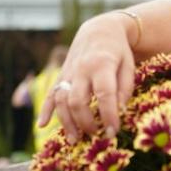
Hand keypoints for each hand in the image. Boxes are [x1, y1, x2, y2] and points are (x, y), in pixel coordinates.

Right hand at [37, 14, 135, 140]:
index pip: (104, 94)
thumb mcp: (129, 66)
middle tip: (96, 136)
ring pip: (61, 99)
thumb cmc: (119, 52)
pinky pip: (50, 93)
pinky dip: (45, 110)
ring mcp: (68, 72)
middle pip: (77, 100)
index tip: (113, 132)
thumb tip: (119, 112)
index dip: (108, 115)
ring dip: (66, 121)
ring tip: (74, 140)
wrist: (100, 30)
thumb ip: (124, 89)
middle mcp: (81, 69)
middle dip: (85, 122)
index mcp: (102, 65)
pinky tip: (42, 125)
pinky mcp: (61, 75)